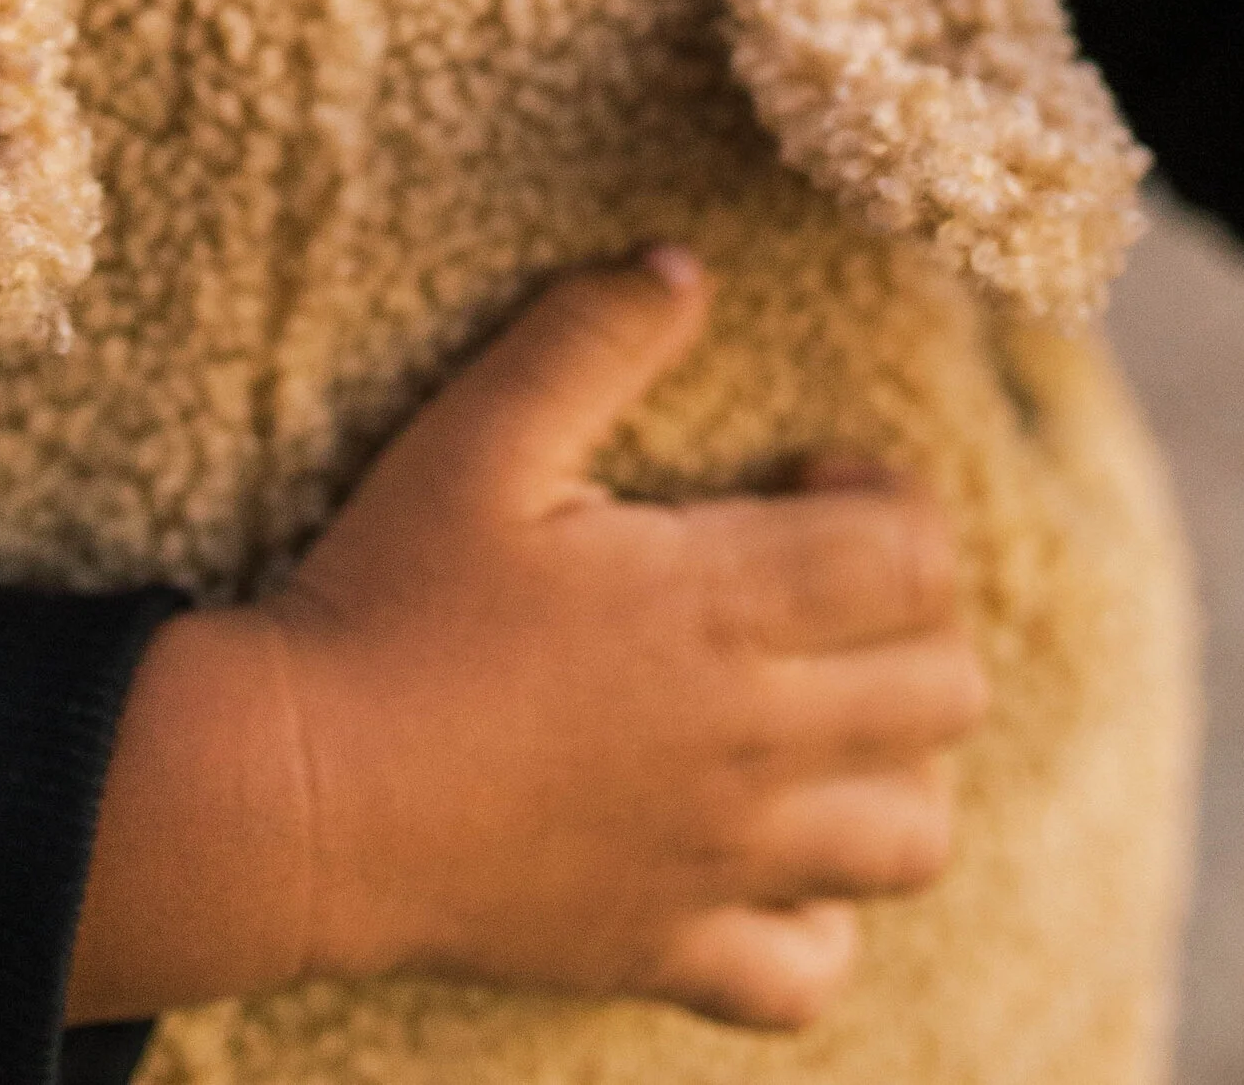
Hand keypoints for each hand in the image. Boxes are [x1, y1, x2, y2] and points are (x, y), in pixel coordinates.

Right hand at [67, 250, 985, 1027]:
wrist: (297, 794)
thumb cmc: (385, 600)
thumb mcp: (478, 434)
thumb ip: (593, 336)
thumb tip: (685, 267)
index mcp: (716, 603)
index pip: (914, 558)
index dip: (893, 499)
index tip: (815, 475)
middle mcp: (750, 739)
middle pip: (946, 692)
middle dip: (916, 622)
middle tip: (824, 589)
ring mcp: (718, 859)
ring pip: (913, 839)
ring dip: (897, 770)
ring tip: (820, 719)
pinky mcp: (664, 949)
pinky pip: (810, 976)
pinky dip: (816, 926)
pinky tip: (763, 863)